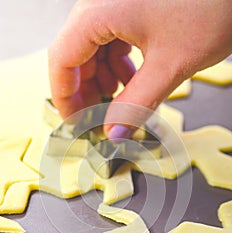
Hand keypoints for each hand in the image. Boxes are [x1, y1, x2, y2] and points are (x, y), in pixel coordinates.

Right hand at [49, 0, 231, 138]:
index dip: (66, 97)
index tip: (75, 123)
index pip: (62, 60)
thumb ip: (137, 103)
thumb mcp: (170, 65)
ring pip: (94, 48)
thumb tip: (114, 132)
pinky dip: (119, 63)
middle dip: (87, 92)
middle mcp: (101, 2)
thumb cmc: (212, 5)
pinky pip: (113, 38)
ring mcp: (116, 2)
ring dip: (104, 79)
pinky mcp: (132, 4)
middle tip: (99, 120)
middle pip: (76, 55)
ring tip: (120, 102)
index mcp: (100, 11)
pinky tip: (133, 79)